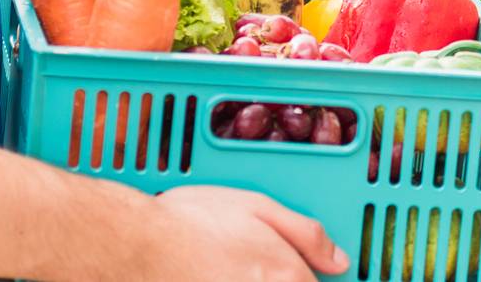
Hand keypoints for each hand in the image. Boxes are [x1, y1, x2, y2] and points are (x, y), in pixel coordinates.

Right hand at [142, 186, 350, 280]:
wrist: (140, 247)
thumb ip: (307, 235)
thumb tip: (340, 261)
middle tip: (253, 260)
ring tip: (231, 264)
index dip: (309, 276)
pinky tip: (215, 271)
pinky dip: (233, 281)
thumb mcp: (258, 206)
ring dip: (256, 279)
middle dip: (287, 277)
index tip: (300, 270)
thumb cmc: (196, 221)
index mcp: (288, 275)